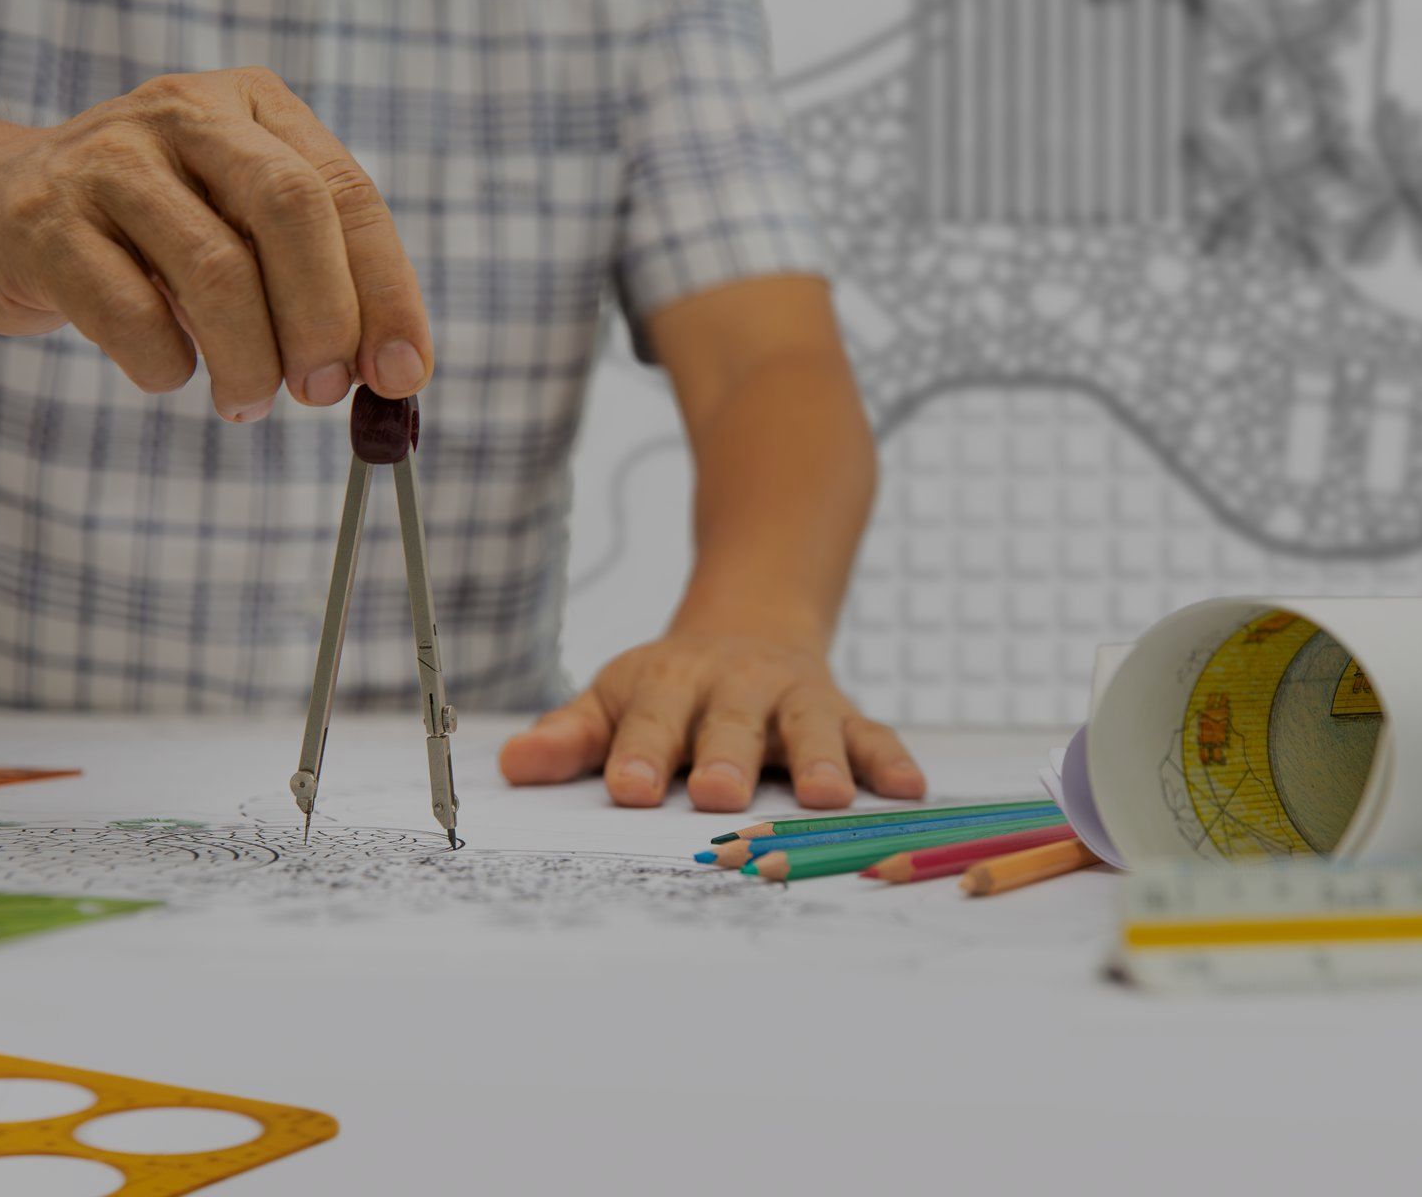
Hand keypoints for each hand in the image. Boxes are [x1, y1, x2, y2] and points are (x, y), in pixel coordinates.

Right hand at [0, 66, 431, 419]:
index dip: (386, 291)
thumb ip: (321, 284)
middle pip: (290, 210)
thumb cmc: (154, 235)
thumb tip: (396, 373)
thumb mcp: (244, 232)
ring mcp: (105, 156)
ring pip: (216, 269)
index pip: (347, 193)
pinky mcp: (41, 218)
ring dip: (250, 361)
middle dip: (324, 318)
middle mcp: (185, 112)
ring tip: (250, 402)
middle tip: (325, 391)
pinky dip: (167, 365)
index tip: (404, 373)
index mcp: (257, 106)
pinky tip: (170, 372)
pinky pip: (130, 313)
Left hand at [499, 629, 926, 811]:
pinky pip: (872, 733)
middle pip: (729, 723)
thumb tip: (512, 765)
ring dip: (819, 758)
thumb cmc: (671, 689)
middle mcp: (735, 687)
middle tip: (716, 795)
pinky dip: (890, 759)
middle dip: (725, 757)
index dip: (638, 753)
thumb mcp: (615, 698)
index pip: (648, 720)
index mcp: (670, 685)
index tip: (626, 789)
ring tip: (826, 797)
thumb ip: (571, 738)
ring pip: (809, 725)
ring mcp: (793, 699)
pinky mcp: (842, 713)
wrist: (749, 624)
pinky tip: (909, 789)